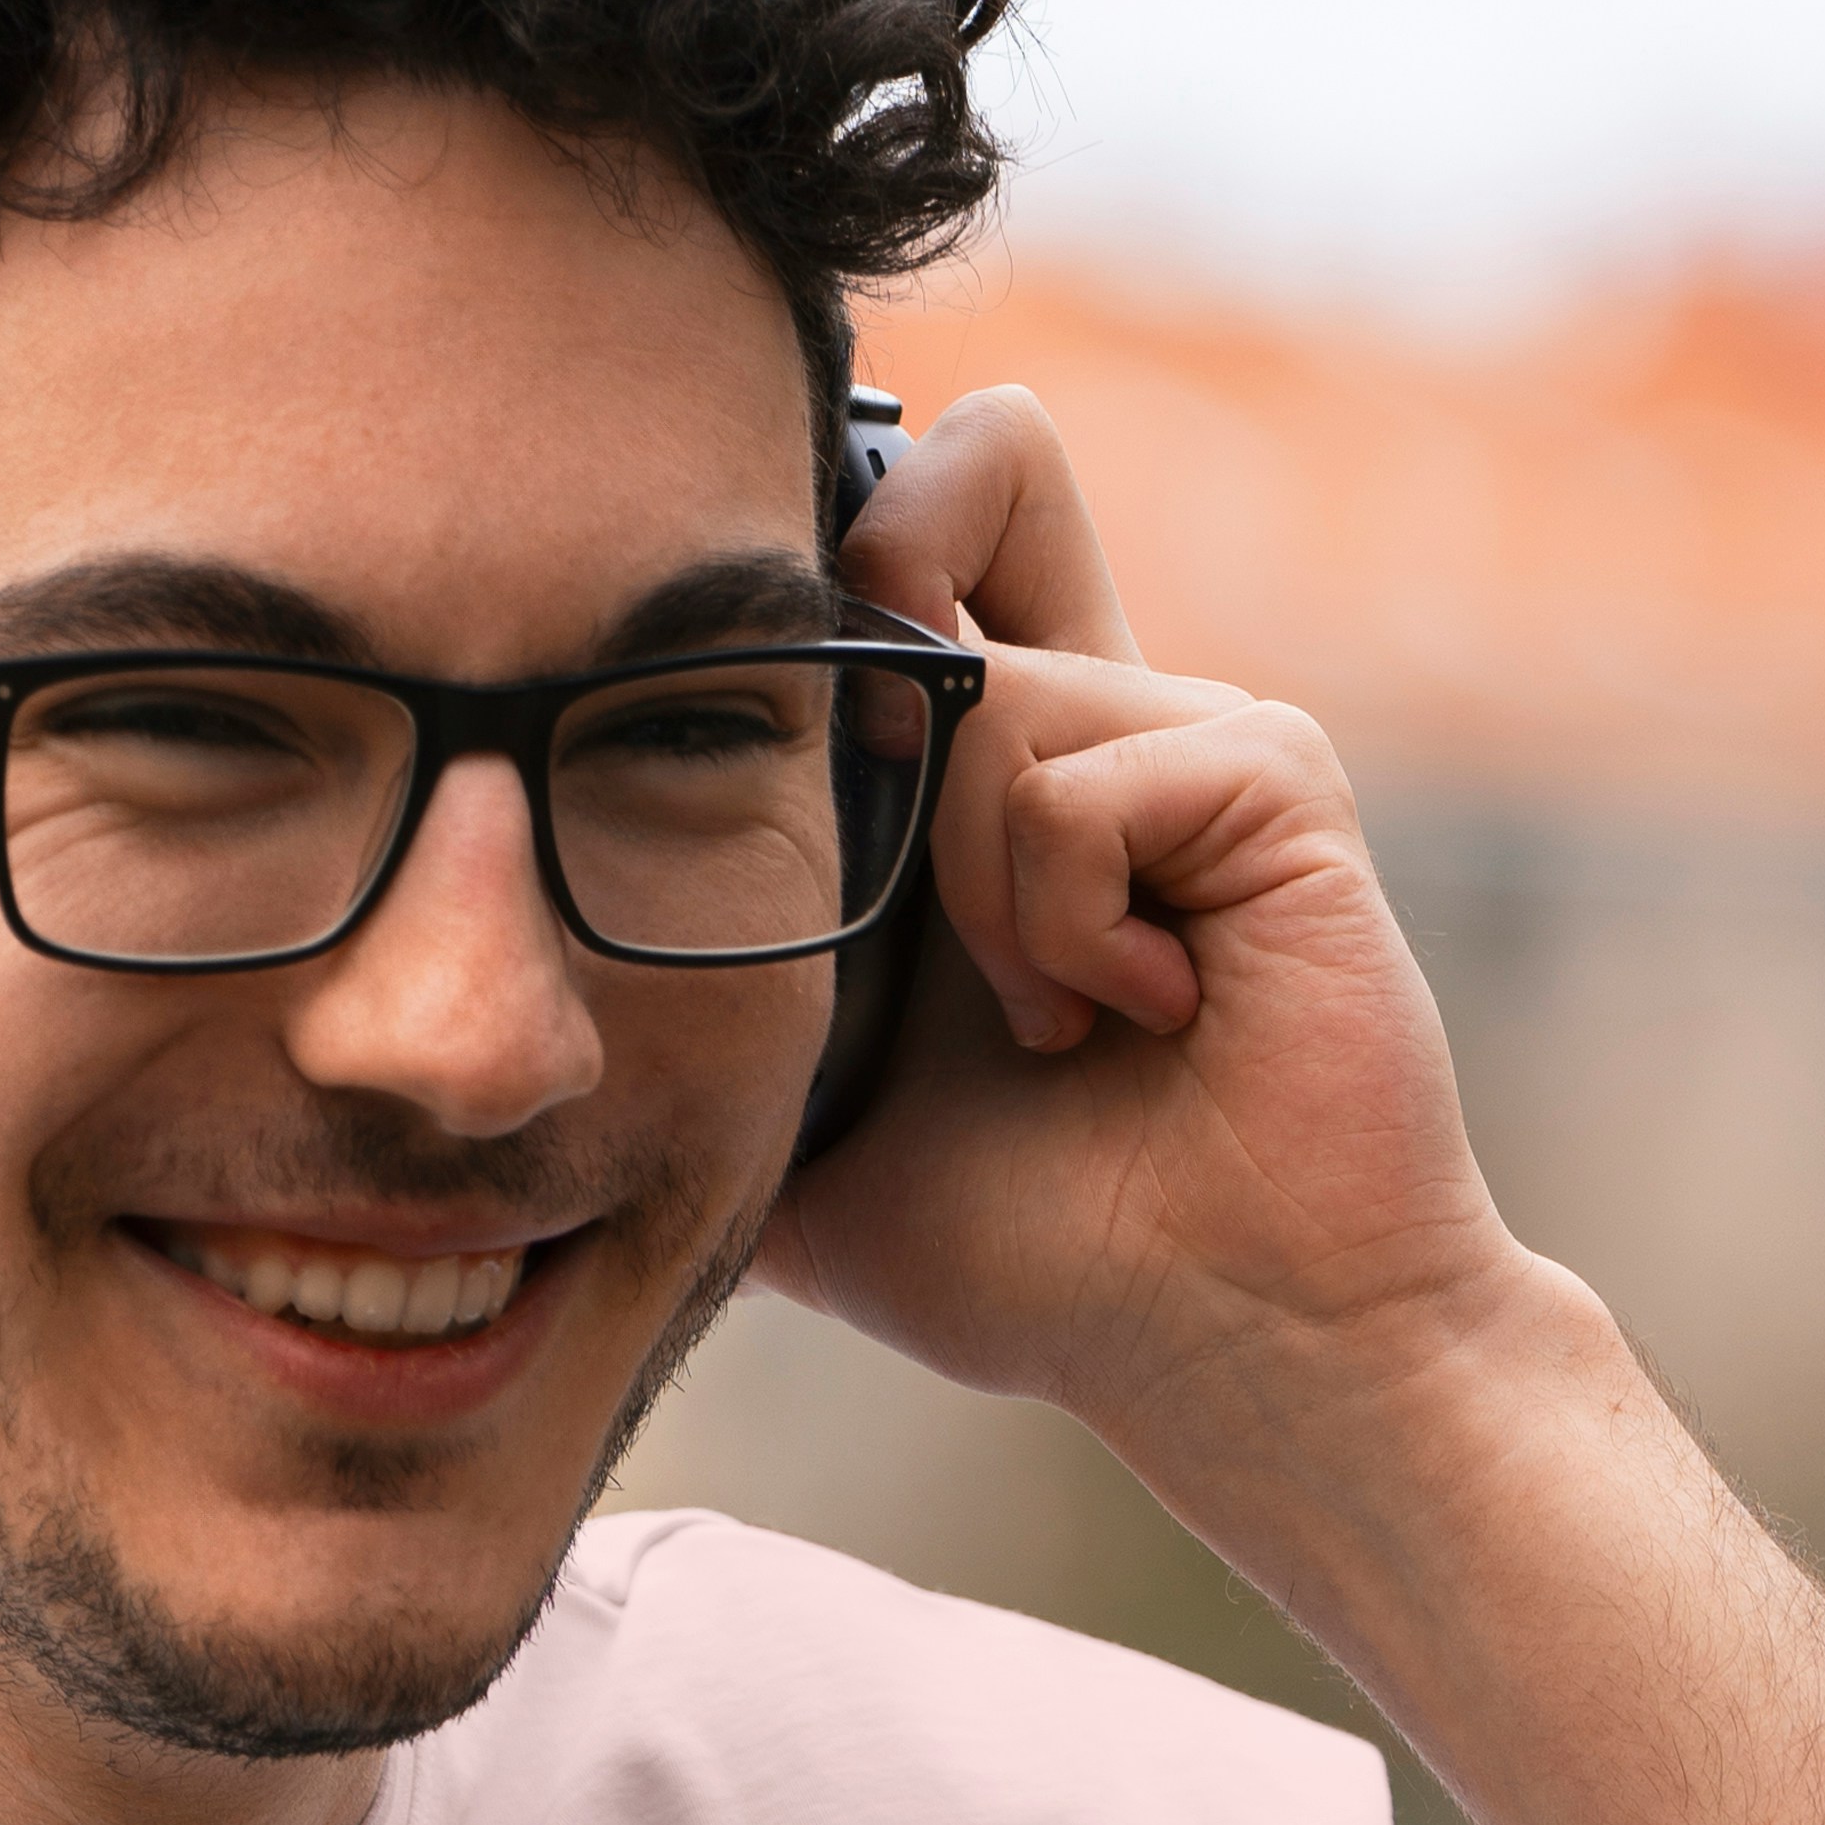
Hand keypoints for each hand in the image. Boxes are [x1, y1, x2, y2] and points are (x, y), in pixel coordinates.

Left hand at [759, 388, 1529, 1487]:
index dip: (824, 559)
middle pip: (968, 473)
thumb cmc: (1057, 1264)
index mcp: (1008, 779)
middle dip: (877, 653)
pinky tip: (1139, 1015)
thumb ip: (715, 1049)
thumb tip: (553, 1032)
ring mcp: (1194, 733)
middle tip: (902, 863)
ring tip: (1052, 1029)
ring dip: (972, 896)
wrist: (1245, 1350)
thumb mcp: (815, 1155)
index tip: (763, 708)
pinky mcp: (1271, 773)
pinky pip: (1078, 783)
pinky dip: (1066, 924)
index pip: (915, 530)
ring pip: (987, 697)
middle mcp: (1105, 716)